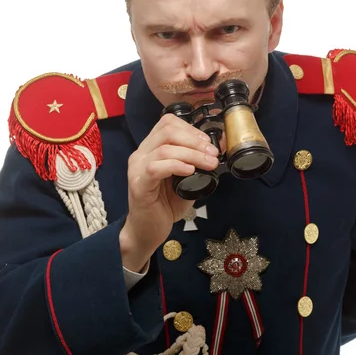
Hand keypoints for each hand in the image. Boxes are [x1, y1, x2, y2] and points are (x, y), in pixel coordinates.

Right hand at [119, 113, 218, 270]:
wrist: (148, 231)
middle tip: (213, 154)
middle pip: (167, 131)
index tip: (208, 142)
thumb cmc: (166, 205)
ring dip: (192, 154)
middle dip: (195, 140)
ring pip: (164, 149)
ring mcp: (137, 168)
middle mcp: (141, 154)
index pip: (168, 123)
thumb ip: (197, 165)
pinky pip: (155, 168)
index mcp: (151, 148)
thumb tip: (218, 150)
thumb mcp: (187, 180)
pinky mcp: (138, 185)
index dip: (191, 129)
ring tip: (209, 164)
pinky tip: (190, 171)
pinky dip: (176, 165)